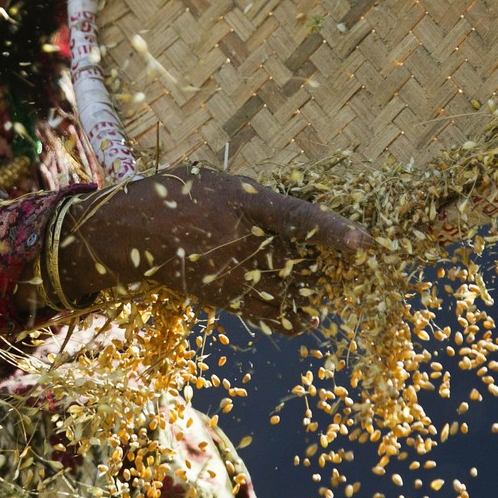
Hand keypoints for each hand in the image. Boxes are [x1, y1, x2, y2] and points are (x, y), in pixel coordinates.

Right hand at [55, 165, 371, 332]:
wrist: (132, 233)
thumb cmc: (177, 196)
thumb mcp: (218, 180)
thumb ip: (255, 197)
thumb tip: (294, 213)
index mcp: (242, 201)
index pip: (297, 218)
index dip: (332, 230)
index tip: (365, 243)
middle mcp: (241, 240)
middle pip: (301, 259)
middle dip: (320, 261)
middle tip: (331, 258)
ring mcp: (233, 273)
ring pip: (292, 288)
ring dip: (308, 285)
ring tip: (313, 280)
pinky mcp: (227, 298)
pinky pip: (273, 314)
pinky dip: (295, 317)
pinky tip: (309, 316)